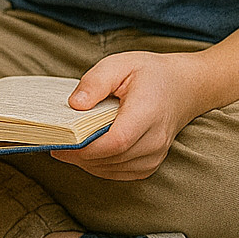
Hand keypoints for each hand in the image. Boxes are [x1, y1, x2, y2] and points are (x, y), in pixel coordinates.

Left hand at [50, 50, 201, 179]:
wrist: (183, 87)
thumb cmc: (148, 73)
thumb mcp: (118, 64)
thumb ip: (95, 82)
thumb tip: (74, 105)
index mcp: (147, 112)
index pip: (117, 141)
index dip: (87, 146)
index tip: (61, 141)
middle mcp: (155, 138)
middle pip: (113, 157)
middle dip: (80, 155)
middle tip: (54, 142)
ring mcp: (156, 154)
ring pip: (115, 169)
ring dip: (88, 162)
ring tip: (66, 147)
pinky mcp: (152, 162)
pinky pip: (122, 172)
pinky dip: (101, 166)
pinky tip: (86, 153)